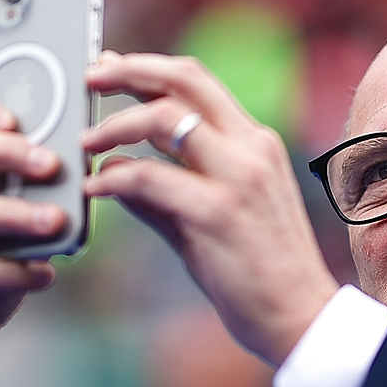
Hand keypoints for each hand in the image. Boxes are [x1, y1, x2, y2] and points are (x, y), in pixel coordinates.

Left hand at [83, 53, 338, 365]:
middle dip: (128, 70)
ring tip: (86, 144)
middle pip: (183, 79)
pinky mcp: (219, 213)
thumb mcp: (211, 219)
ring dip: (113, 125)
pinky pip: (150, 177)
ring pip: (163, 118)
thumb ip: (165, 191)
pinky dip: (114, 177)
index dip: (147, 67)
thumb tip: (115, 172)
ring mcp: (239, 177)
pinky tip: (96, 190)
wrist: (300, 319)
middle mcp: (251, 149)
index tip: (108, 68)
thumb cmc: (260, 275)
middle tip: (88, 79)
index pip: (197, 81)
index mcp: (255, 143)